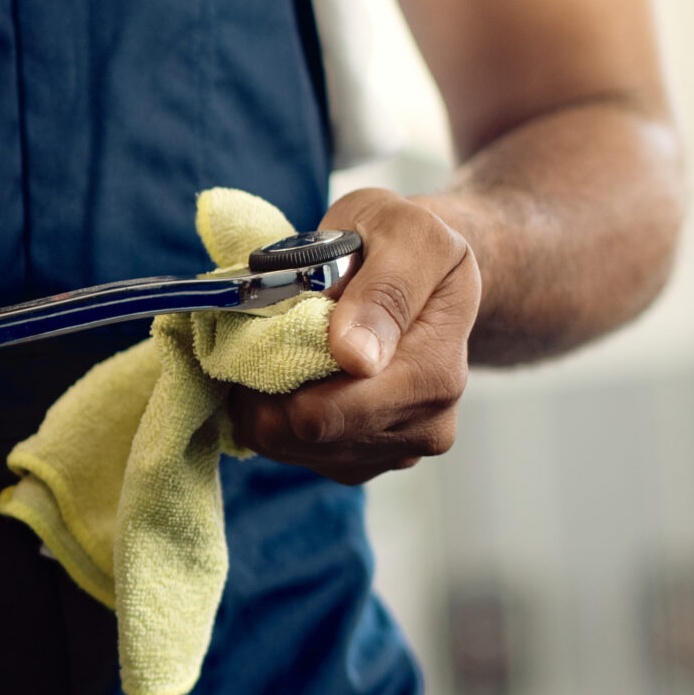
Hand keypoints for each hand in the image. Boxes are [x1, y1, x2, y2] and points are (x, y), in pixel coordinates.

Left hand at [226, 188, 478, 484]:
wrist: (425, 272)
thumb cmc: (407, 243)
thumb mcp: (406, 233)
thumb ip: (386, 289)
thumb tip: (355, 357)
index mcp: (435, 373)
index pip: (327, 413)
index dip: (275, 373)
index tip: (262, 329)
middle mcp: (425, 424)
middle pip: (302, 435)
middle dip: (265, 388)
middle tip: (258, 336)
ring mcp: (395, 450)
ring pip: (290, 448)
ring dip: (267, 401)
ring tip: (278, 349)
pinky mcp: (365, 460)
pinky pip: (295, 454)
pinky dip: (276, 416)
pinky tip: (289, 374)